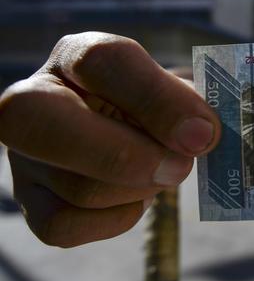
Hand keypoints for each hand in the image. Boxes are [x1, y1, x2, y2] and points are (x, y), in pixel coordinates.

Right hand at [0, 32, 220, 246]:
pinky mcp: (29, 202)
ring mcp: (23, 154)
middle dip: (126, 155)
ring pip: (77, 186)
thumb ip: (188, 105)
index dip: (157, 98)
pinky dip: (118, 219)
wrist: (138, 136)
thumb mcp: (177, 92)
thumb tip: (201, 135)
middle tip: (181, 168)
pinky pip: (65, 225)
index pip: (104, 60)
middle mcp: (34, 97)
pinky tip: (136, 199)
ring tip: (165, 174)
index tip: (203, 132)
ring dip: (140, 190)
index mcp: (79, 55)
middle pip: (42, 119)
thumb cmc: (159, 108)